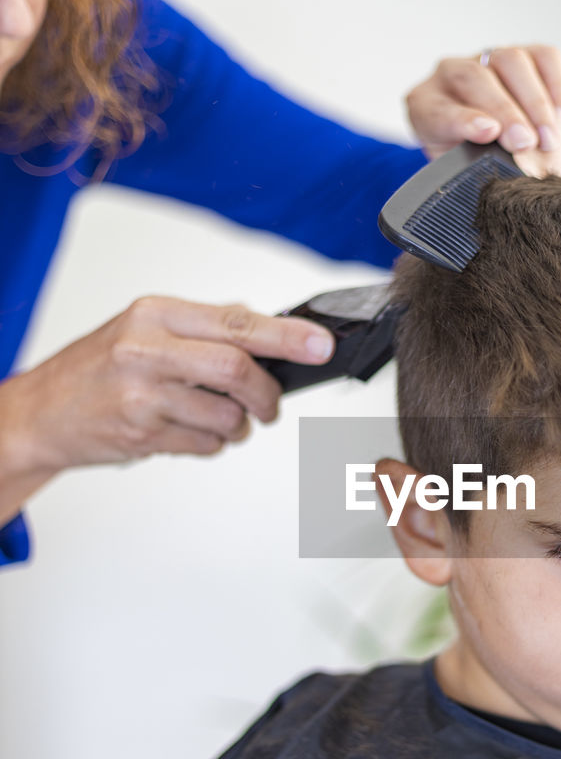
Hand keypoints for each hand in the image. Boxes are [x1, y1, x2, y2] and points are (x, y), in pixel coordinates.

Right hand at [0, 296, 334, 491]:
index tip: (320, 346)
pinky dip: (212, 443)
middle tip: (269, 405)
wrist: (41, 412)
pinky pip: (205, 444)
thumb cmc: (98, 368)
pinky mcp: (142, 433)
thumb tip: (271, 332)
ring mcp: (142, 394)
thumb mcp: (144, 328)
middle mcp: (146, 349)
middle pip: (236, 369)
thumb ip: (204, 328)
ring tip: (220, 420)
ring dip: (238, 426)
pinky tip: (189, 431)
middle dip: (266, 394)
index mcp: (155, 313)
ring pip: (226, 415)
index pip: (236, 322)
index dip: (287, 336)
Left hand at [406, 45, 560, 176]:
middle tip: (525, 143)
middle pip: (476, 78)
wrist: (499, 148)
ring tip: (548, 139)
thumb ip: (476, 168)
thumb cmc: (476, 161)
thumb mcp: (466, 172)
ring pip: (511, 60)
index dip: (463, 120)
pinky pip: (544, 57)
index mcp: (426, 105)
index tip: (488, 134)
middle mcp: (453, 74)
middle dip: (505, 112)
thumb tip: (512, 166)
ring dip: (534, 102)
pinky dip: (557, 85)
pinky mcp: (525, 54)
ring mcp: (489, 58)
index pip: (438, 107)